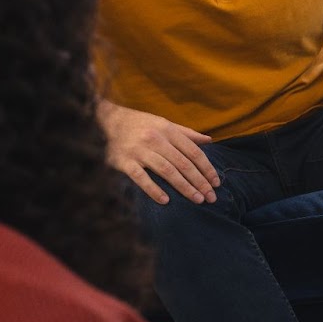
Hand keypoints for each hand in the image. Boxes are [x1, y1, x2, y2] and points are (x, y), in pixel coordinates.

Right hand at [98, 100, 219, 204]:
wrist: (105, 120)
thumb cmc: (140, 124)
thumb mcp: (164, 124)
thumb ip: (186, 133)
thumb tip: (209, 140)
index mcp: (168, 130)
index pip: (194, 152)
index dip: (207, 169)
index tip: (216, 183)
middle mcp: (155, 140)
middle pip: (183, 164)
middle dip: (200, 182)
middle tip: (211, 197)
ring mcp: (139, 151)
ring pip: (167, 171)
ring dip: (184, 187)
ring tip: (197, 199)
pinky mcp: (124, 161)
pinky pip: (141, 178)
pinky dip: (153, 189)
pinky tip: (166, 201)